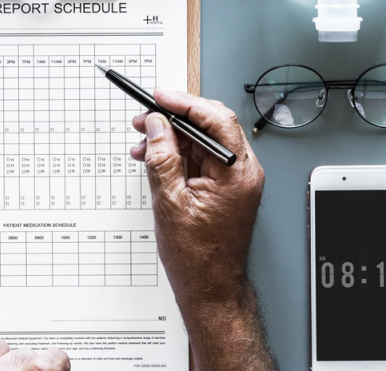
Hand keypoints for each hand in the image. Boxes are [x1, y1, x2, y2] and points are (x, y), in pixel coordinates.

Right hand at [130, 89, 265, 305]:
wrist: (210, 288)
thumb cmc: (197, 257)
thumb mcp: (170, 202)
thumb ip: (162, 158)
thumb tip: (156, 125)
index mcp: (237, 174)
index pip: (216, 120)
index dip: (184, 103)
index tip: (159, 98)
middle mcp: (243, 172)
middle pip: (211, 126)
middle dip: (174, 119)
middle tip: (144, 119)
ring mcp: (236, 180)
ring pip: (203, 141)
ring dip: (172, 138)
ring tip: (142, 144)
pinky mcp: (226, 187)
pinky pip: (202, 158)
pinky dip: (178, 155)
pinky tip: (155, 159)